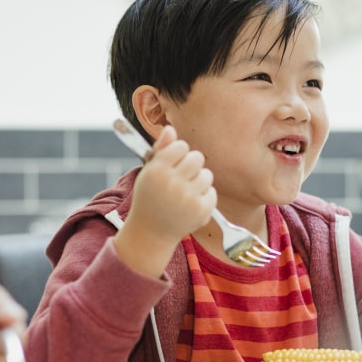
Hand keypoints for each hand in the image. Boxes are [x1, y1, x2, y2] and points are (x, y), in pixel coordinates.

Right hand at [116, 125, 216, 277]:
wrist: (151, 232)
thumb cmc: (150, 198)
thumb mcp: (149, 172)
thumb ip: (161, 149)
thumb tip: (170, 128)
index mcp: (156, 170)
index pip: (181, 146)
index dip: (178, 155)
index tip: (172, 165)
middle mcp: (171, 182)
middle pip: (197, 157)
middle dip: (191, 166)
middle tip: (181, 179)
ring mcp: (187, 197)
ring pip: (207, 174)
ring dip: (199, 182)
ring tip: (185, 193)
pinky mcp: (200, 210)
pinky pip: (212, 192)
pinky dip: (204, 198)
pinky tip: (190, 205)